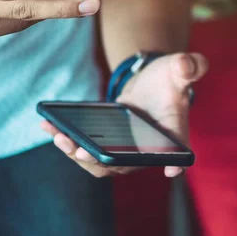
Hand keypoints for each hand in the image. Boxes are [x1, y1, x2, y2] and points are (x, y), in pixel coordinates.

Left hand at [42, 52, 208, 177]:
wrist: (150, 82)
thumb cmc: (169, 78)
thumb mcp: (179, 69)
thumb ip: (189, 66)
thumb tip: (186, 65)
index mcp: (172, 135)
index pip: (179, 154)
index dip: (175, 163)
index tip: (171, 170)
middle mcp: (147, 150)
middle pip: (125, 165)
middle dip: (100, 161)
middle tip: (81, 150)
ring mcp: (124, 151)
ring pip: (100, 163)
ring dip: (78, 154)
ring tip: (59, 136)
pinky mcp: (105, 145)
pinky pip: (86, 150)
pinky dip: (67, 141)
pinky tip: (47, 125)